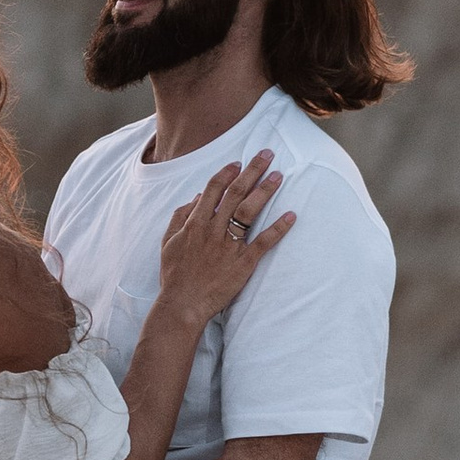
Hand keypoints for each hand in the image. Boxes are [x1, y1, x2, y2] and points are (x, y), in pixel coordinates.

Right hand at [155, 153, 291, 328]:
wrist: (182, 305)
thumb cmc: (174, 275)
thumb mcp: (168, 242)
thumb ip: (180, 216)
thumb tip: (197, 197)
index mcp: (195, 224)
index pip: (213, 190)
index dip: (227, 173)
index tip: (238, 162)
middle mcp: (213, 230)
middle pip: (235, 193)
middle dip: (252, 171)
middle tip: (267, 154)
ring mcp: (229, 246)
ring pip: (249, 212)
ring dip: (265, 191)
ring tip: (278, 175)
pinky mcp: (243, 263)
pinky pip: (263, 242)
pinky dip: (278, 228)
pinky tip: (291, 215)